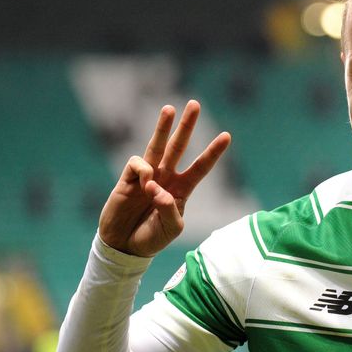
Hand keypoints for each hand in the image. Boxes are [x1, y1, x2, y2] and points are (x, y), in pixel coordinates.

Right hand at [98, 100, 230, 256]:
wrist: (125, 247)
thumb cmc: (152, 238)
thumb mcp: (171, 228)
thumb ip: (170, 208)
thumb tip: (158, 187)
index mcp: (183, 189)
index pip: (201, 166)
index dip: (213, 152)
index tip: (227, 135)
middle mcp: (167, 177)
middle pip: (179, 146)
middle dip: (187, 125)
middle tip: (195, 104)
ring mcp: (148, 176)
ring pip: (157, 145)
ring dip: (163, 127)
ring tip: (170, 109)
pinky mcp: (128, 178)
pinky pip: (139, 163)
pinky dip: (144, 170)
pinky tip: (145, 184)